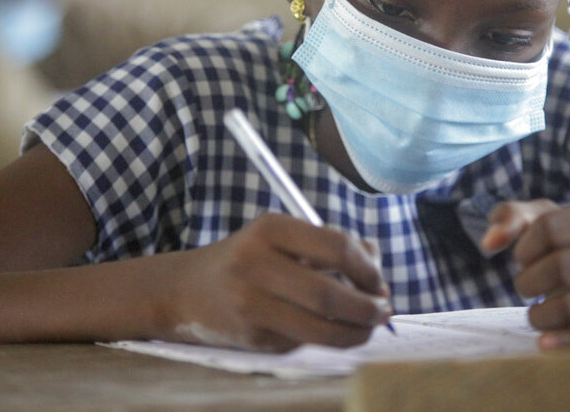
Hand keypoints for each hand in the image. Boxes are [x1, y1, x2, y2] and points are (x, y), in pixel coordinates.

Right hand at [161, 213, 391, 351]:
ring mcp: (251, 304)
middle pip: (330, 293)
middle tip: (383, 308)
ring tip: (370, 326)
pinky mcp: (251, 337)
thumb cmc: (248, 259)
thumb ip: (329, 244)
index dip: (367, 268)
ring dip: (357, 331)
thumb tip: (375, 258)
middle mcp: (256, 264)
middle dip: (367, 306)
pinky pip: (303, 341)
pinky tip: (331, 330)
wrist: (186, 291)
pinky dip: (326, 338)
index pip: (336, 247)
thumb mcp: (283, 237)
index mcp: (270, 228)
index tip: (379, 280)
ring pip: (321, 328)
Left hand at [483, 196, 569, 349]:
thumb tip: (489, 242)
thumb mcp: (549, 221)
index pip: (547, 228)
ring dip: (540, 317)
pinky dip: (566, 343)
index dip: (524, 250)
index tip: (524, 260)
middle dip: (528, 284)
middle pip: (558, 268)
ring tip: (537, 315)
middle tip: (527, 290)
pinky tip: (546, 343)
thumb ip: (512, 218)